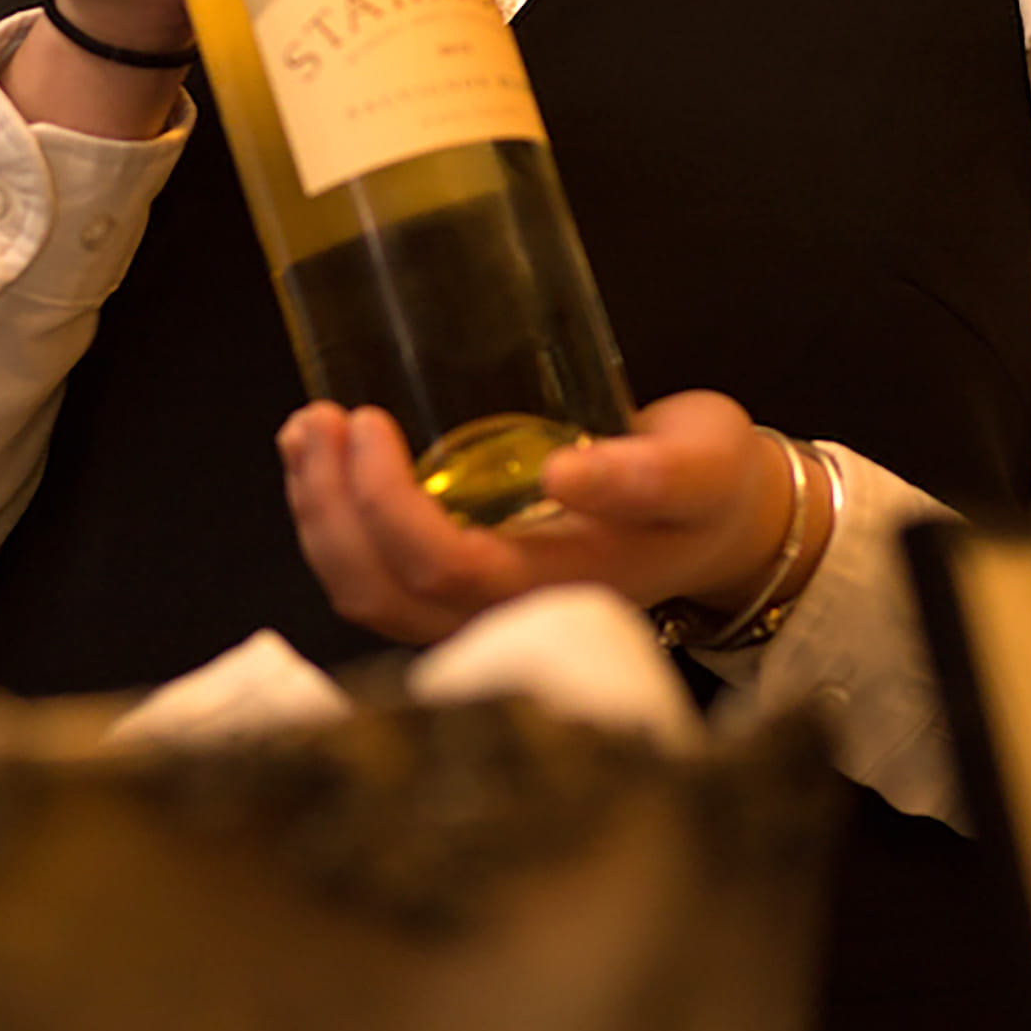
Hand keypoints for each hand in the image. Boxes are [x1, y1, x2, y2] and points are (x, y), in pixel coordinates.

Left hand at [278, 390, 813, 646]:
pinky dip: (337, 524)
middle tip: (315, 421)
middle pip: (382, 595)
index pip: (441, 569)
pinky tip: (326, 464)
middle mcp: (507, 610)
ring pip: (369, 595)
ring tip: (305, 433)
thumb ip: (644, 474)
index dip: (386, 505)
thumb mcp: (700, 467)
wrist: (726, 521)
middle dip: (330, 512)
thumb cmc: (711, 490)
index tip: (368, 421)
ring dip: (320, 518)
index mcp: (556, 587)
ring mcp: (481, 603)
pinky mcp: (466, 578)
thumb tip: (565, 474)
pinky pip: (379, 577)